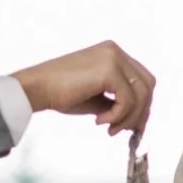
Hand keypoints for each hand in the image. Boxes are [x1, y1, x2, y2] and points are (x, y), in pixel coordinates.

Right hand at [10, 40, 155, 136]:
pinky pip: (127, 99)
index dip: (143, 103)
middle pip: (147, 84)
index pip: (142, 78)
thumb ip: (117, 102)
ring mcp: (113, 57)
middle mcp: (115, 51)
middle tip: (127, 130)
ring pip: (141, 93)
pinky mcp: (108, 69)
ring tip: (110, 128)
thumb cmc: (60, 93)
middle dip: (141, 111)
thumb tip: (137, 120)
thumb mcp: (96, 97)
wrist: (36, 88)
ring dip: (129, 117)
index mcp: (112, 54)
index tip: (134, 124)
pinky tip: (100, 121)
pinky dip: (118, 115)